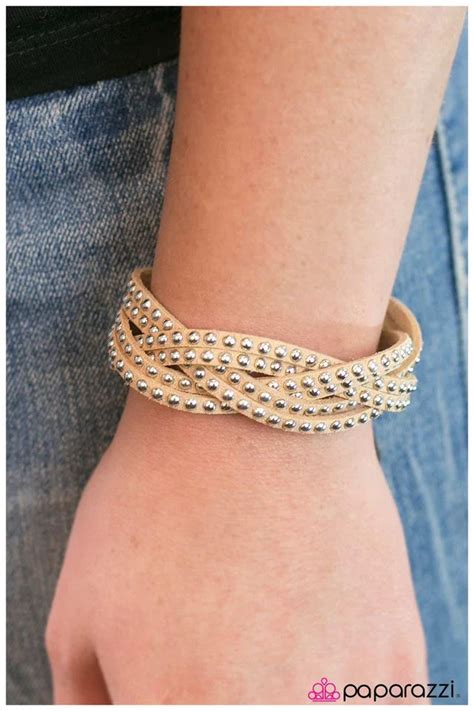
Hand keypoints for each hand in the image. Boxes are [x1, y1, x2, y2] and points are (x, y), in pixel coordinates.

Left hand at [46, 390, 426, 702]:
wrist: (252, 415)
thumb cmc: (154, 501)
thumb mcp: (78, 615)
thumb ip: (86, 708)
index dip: (169, 709)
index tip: (171, 689)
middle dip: (219, 700)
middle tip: (216, 660)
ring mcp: (347, 698)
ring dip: (288, 703)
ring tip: (267, 650)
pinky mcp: (400, 659)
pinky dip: (346, 701)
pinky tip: (318, 660)